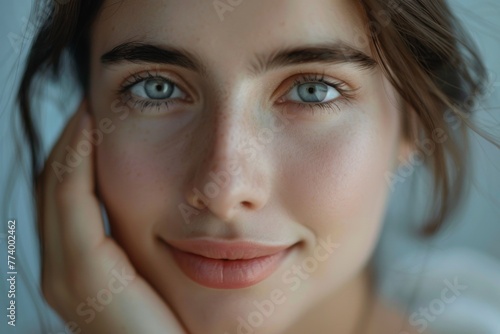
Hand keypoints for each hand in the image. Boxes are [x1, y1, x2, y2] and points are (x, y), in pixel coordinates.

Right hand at [37, 101, 186, 333]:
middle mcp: (61, 270)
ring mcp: (64, 272)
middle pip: (55, 189)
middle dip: (70, 145)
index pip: (68, 198)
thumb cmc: (178, 323)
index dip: (78, 156)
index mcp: (77, 269)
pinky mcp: (80, 272)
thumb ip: (143, 243)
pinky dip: (78, 160)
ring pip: (57, 188)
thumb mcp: (155, 275)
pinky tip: (93, 128)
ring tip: (90, 110)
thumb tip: (161, 205)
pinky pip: (72, 199)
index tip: (98, 119)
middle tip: (91, 108)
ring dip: (71, 146)